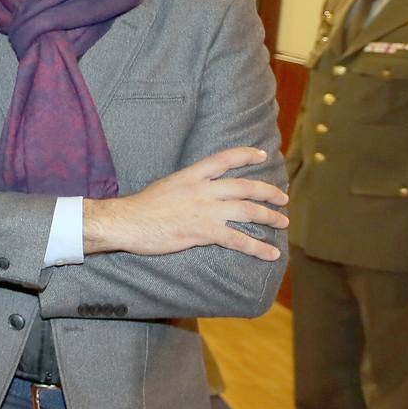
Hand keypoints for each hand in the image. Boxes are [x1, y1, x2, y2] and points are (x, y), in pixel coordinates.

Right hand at [84, 147, 287, 259]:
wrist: (124, 222)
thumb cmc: (139, 208)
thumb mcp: (165, 187)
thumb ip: (185, 188)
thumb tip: (194, 193)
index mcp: (191, 176)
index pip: (224, 159)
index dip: (246, 155)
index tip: (262, 154)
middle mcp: (203, 190)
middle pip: (245, 187)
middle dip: (268, 192)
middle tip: (282, 199)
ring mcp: (205, 211)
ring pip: (248, 211)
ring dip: (270, 217)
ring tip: (282, 223)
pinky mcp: (203, 232)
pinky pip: (238, 239)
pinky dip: (258, 247)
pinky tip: (270, 254)